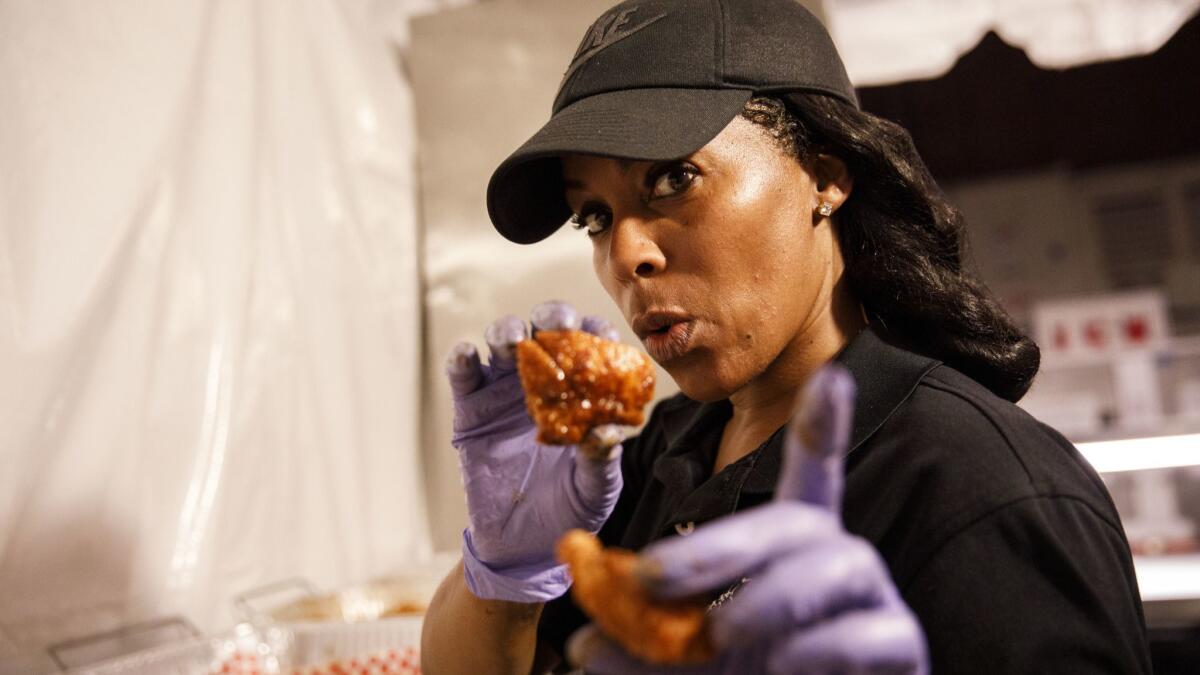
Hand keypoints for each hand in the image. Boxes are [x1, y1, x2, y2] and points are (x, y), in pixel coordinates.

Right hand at [447, 300, 625, 602]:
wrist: (521, 543)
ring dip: (506, 331)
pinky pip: (462, 373)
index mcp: (582, 390)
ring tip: (511, 342)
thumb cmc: (568, 507)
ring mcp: (504, 390)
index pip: (591, 347)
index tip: (602, 337)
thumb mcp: (594, 488)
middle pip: (546, 330)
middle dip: (551, 317)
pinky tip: (469, 356)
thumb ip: (601, 460)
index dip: (597, 333)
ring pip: (501, 340)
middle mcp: (544, 379)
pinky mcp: (470, 408)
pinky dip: (462, 358)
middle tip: (555, 324)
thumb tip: (607, 435)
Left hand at [567, 366, 927, 673]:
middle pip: (799, 518)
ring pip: (841, 564)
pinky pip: (873, 633)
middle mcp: (837, 559)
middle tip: (651, 577)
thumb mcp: (686, 661)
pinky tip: (784, 667)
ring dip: (770, 598)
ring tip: (721, 634)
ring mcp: (873, 600)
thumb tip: (583, 644)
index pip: (810, 474)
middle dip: (721, 543)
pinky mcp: (900, 647)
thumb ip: (643, 647)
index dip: (822, 427)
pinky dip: (823, 650)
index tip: (832, 375)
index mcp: (792, 548)